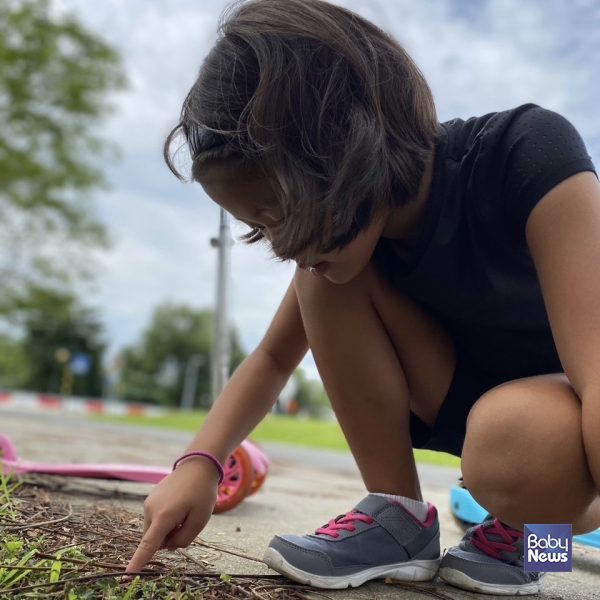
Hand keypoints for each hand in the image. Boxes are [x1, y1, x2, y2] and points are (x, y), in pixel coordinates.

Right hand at [126, 458, 218, 573]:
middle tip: (186, 522)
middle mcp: (151, 509)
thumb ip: (184, 539)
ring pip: (154, 529)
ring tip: (183, 510)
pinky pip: (155, 518)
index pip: (148, 545)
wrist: (198, 465)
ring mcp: (149, 502)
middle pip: (154, 539)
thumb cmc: (202, 492)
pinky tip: (178, 503)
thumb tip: (168, 545)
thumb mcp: (200, 519)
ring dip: (167, 528)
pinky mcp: (150, 498)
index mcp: (163, 516)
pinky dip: (165, 519)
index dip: (138, 562)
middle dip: (168, 538)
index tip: (127, 575)